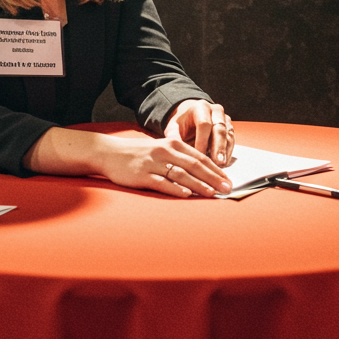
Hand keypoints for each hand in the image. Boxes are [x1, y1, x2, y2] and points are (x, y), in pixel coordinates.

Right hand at [98, 135, 232, 198]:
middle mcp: (165, 152)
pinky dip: (175, 188)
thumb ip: (180, 158)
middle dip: (213, 178)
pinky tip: (186, 194)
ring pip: (181, 174)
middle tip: (227, 188)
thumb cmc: (139, 154)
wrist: (110, 153)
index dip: (216, 169)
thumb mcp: (161, 150)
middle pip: (194, 165)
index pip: (200, 157)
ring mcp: (154, 163)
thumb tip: (203, 173)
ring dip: (198, 184)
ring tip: (212, 193)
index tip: (228, 180)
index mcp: (173, 144)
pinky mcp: (143, 175)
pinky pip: (162, 182)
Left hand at [165, 100, 234, 166]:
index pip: (204, 124)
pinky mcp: (230, 128)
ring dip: (225, 151)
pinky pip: (232, 140)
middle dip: (219, 147)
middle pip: (219, 129)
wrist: (190, 117)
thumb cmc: (181, 125)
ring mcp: (225, 119)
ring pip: (228, 135)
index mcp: (200, 107)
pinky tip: (224, 164)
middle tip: (218, 162)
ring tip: (221, 166)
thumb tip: (175, 152)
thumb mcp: (173, 128)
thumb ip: (174, 137)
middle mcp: (215, 110)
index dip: (202, 141)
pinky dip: (228, 152)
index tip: (199, 156)